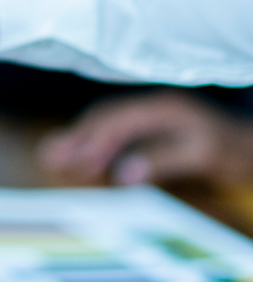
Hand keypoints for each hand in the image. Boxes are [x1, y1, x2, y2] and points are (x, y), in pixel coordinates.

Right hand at [40, 91, 252, 186]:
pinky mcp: (153, 124)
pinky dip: (97, 141)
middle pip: (106, 118)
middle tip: (49, 156)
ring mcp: (152, 113)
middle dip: (77, 137)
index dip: (93, 142)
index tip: (73, 162)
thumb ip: (161, 160)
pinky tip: (84, 153)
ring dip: (82, 138)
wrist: (252, 144)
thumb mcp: (200, 156)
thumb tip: (123, 175)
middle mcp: (152, 106)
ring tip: (54, 154)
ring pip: (108, 122)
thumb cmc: (232, 150)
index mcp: (162, 108)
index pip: (117, 123)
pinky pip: (117, 130)